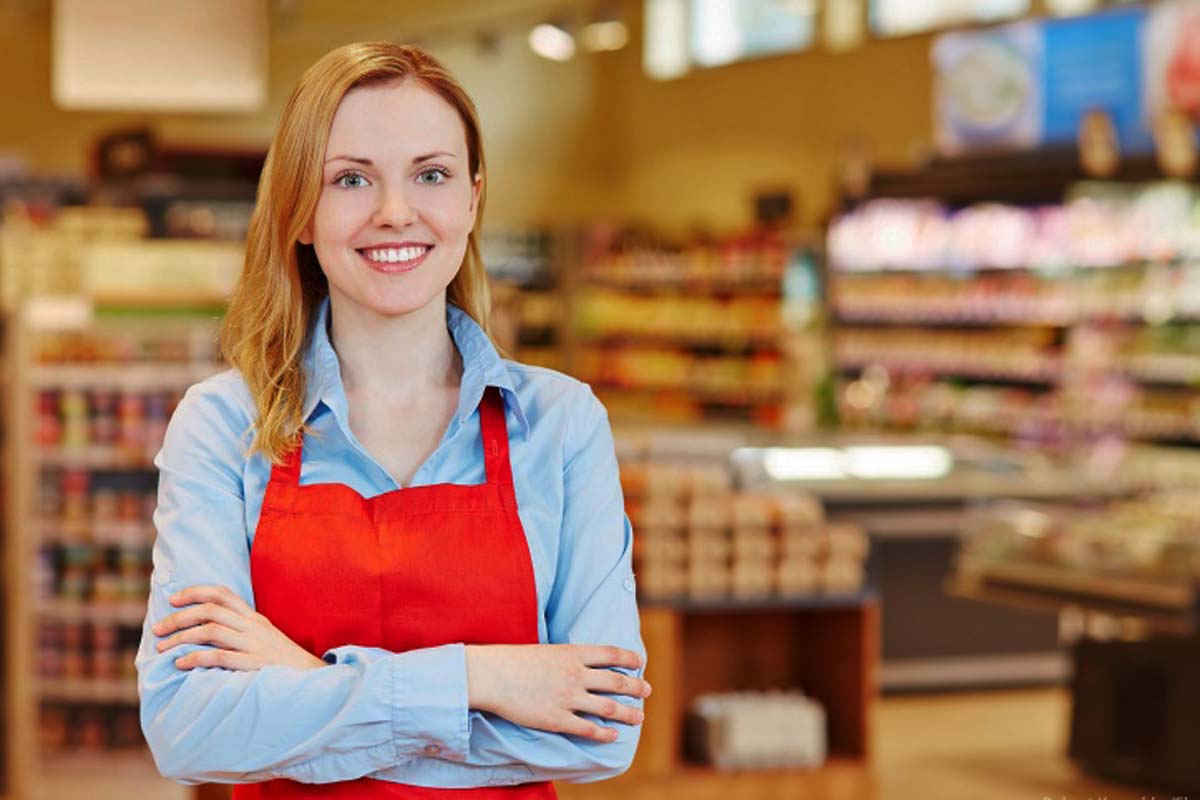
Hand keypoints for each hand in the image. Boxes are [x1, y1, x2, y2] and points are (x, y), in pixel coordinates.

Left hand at [152, 584, 325, 671]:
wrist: (313, 679)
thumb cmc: (282, 663)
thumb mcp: (265, 639)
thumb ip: (242, 631)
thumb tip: (208, 629)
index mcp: (255, 618)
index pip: (223, 594)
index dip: (195, 592)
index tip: (173, 599)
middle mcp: (254, 627)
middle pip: (210, 611)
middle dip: (179, 617)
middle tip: (158, 629)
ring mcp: (255, 645)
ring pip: (211, 631)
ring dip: (181, 638)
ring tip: (163, 649)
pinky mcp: (255, 665)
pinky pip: (220, 657)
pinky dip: (196, 658)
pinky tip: (181, 664)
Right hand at [465, 644, 650, 742]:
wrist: (492, 675)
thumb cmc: (514, 660)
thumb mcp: (548, 650)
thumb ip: (569, 657)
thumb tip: (584, 663)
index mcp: (574, 654)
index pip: (613, 654)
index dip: (630, 659)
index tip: (640, 663)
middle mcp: (576, 675)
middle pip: (617, 681)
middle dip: (636, 688)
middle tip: (646, 692)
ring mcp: (568, 698)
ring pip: (608, 707)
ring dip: (628, 713)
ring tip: (639, 718)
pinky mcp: (557, 719)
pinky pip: (588, 729)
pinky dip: (604, 733)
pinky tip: (613, 736)